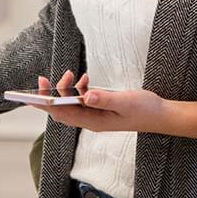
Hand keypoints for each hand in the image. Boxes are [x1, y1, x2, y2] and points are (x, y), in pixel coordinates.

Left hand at [30, 70, 167, 133]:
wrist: (161, 115)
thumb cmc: (145, 110)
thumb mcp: (126, 102)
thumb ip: (106, 99)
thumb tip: (86, 95)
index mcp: (94, 122)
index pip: (62, 115)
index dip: (45, 104)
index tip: (35, 92)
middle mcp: (91, 120)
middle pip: (61, 110)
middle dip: (51, 95)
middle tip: (46, 77)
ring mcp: (95, 115)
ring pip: (70, 104)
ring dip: (66, 90)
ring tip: (72, 75)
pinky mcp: (100, 108)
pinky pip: (81, 100)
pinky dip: (78, 89)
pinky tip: (85, 79)